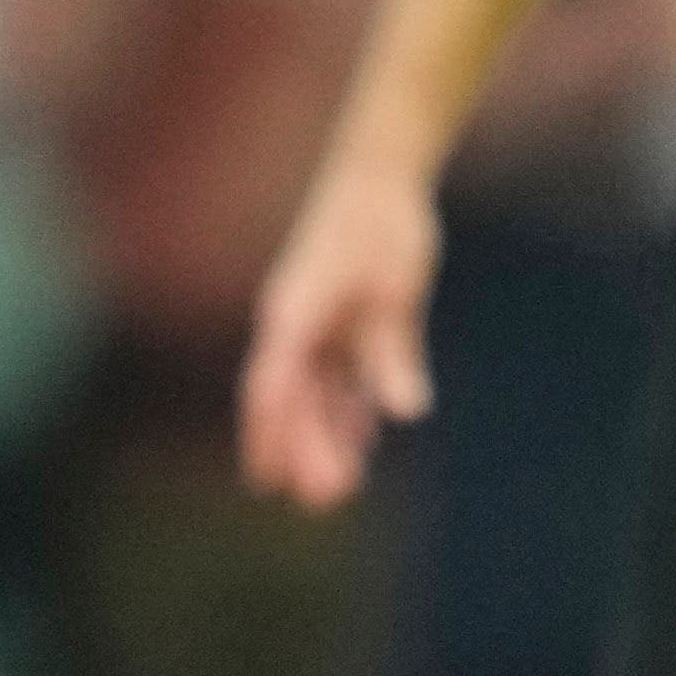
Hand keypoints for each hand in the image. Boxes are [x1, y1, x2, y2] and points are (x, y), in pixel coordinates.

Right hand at [237, 158, 439, 509]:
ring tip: (344, 485)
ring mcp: (313, 323)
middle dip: (303, 449)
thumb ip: (392, 352)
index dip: (271, 436)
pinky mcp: (338, 321)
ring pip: (311, 392)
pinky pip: (336, 375)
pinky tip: (362, 438)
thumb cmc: (383, 225)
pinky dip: (346, 406)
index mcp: (294, 313)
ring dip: (324, 435)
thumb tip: (404, 411)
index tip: (271, 482)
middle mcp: (294, 324)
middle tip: (327, 500)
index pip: (271, 386)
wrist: (381, 176)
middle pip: (289, 399)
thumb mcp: (395, 290)